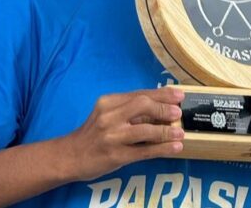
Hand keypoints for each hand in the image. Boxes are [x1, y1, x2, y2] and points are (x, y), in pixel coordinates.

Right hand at [61, 87, 184, 181]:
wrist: (70, 156)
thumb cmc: (93, 133)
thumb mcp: (106, 113)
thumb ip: (129, 109)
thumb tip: (161, 107)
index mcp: (109, 102)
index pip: (139, 94)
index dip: (162, 94)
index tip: (178, 95)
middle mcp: (110, 116)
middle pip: (142, 105)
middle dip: (164, 108)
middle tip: (178, 112)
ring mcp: (113, 136)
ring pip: (145, 130)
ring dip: (166, 131)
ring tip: (180, 132)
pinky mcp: (116, 155)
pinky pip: (144, 151)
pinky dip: (162, 149)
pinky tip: (175, 147)